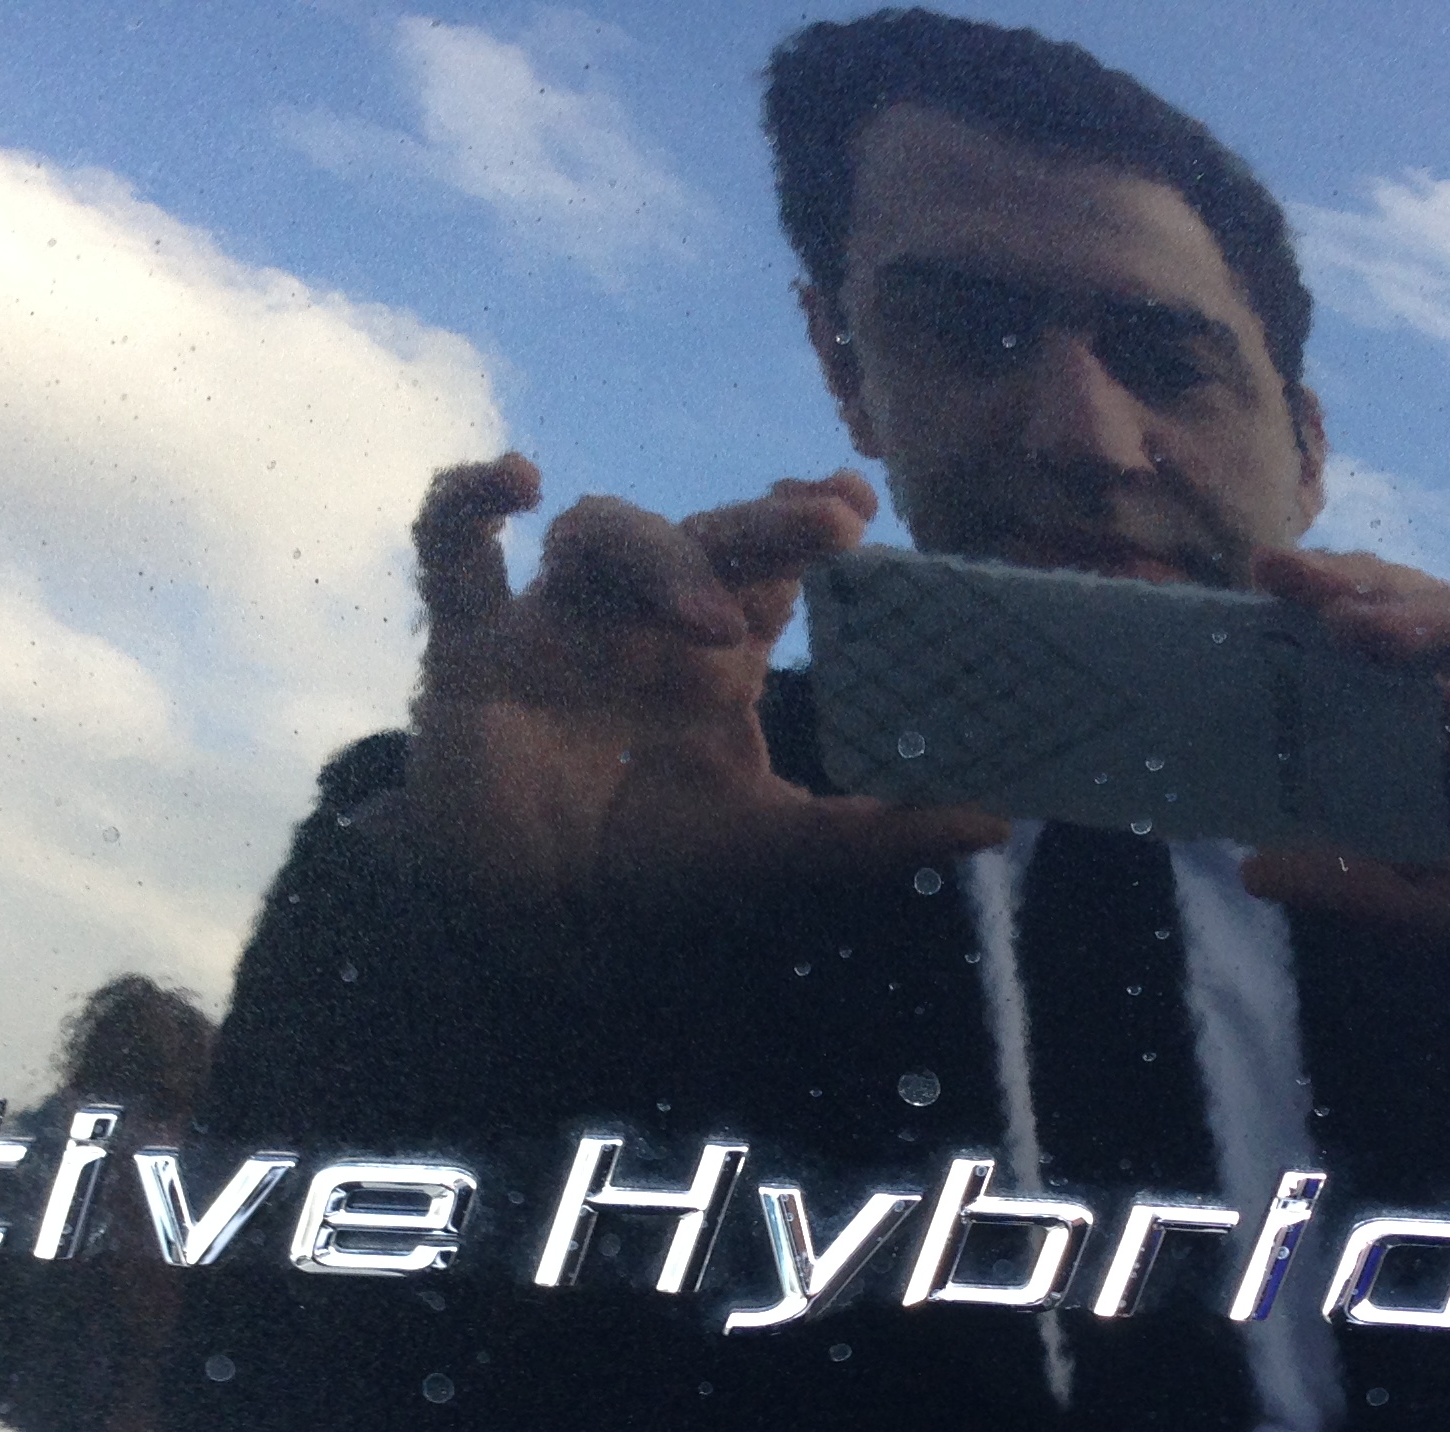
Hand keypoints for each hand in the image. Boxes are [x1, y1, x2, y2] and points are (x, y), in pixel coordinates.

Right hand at [404, 458, 1002, 915]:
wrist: (525, 930)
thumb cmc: (648, 881)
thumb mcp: (776, 855)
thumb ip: (879, 835)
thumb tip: (1000, 818)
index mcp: (713, 658)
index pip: (773, 563)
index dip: (810, 518)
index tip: (859, 501)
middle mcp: (639, 626)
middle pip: (707, 533)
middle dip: (768, 520)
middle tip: (837, 520)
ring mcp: (552, 626)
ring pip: (601, 534)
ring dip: (658, 558)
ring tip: (714, 626)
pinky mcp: (467, 648)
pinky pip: (449, 549)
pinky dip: (464, 502)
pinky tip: (517, 482)